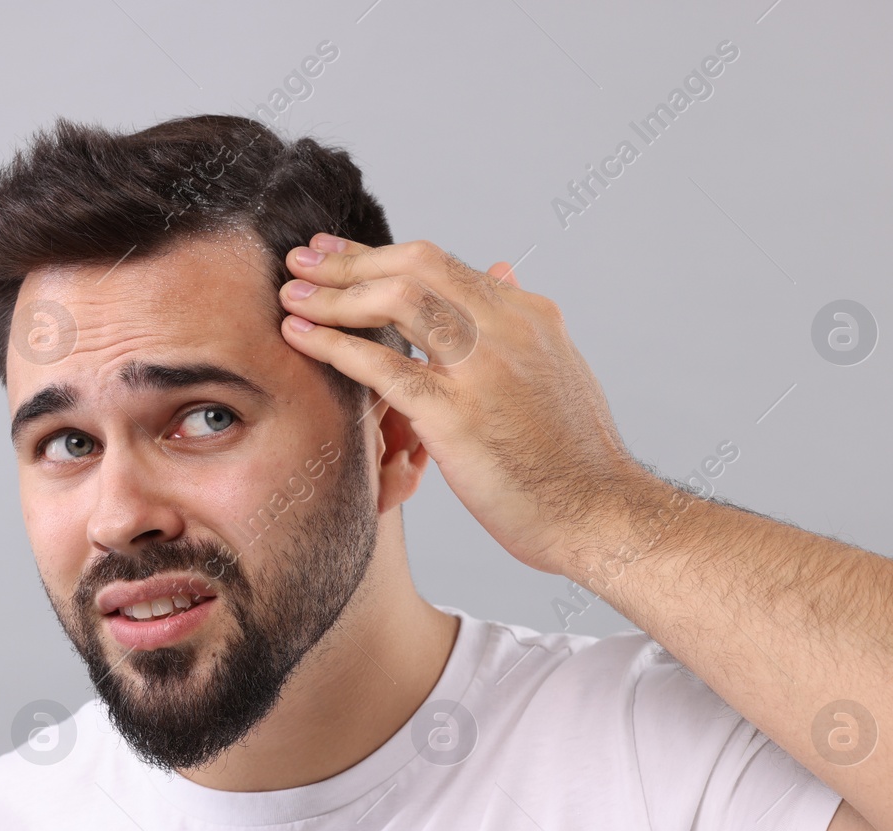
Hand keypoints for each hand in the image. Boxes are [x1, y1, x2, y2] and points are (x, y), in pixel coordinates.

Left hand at [278, 233, 654, 575]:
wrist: (602, 515)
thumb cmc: (573, 457)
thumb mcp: (556, 369)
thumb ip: (520, 321)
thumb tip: (501, 267)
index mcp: (528, 314)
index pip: (441, 263)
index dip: (380, 254)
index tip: (336, 253)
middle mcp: (508, 328)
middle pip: (414, 265)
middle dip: (349, 260)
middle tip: (299, 258)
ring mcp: (484, 369)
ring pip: (398, 301)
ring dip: (334, 294)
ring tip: (290, 294)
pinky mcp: (459, 416)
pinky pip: (385, 366)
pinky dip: (334, 345)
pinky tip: (299, 336)